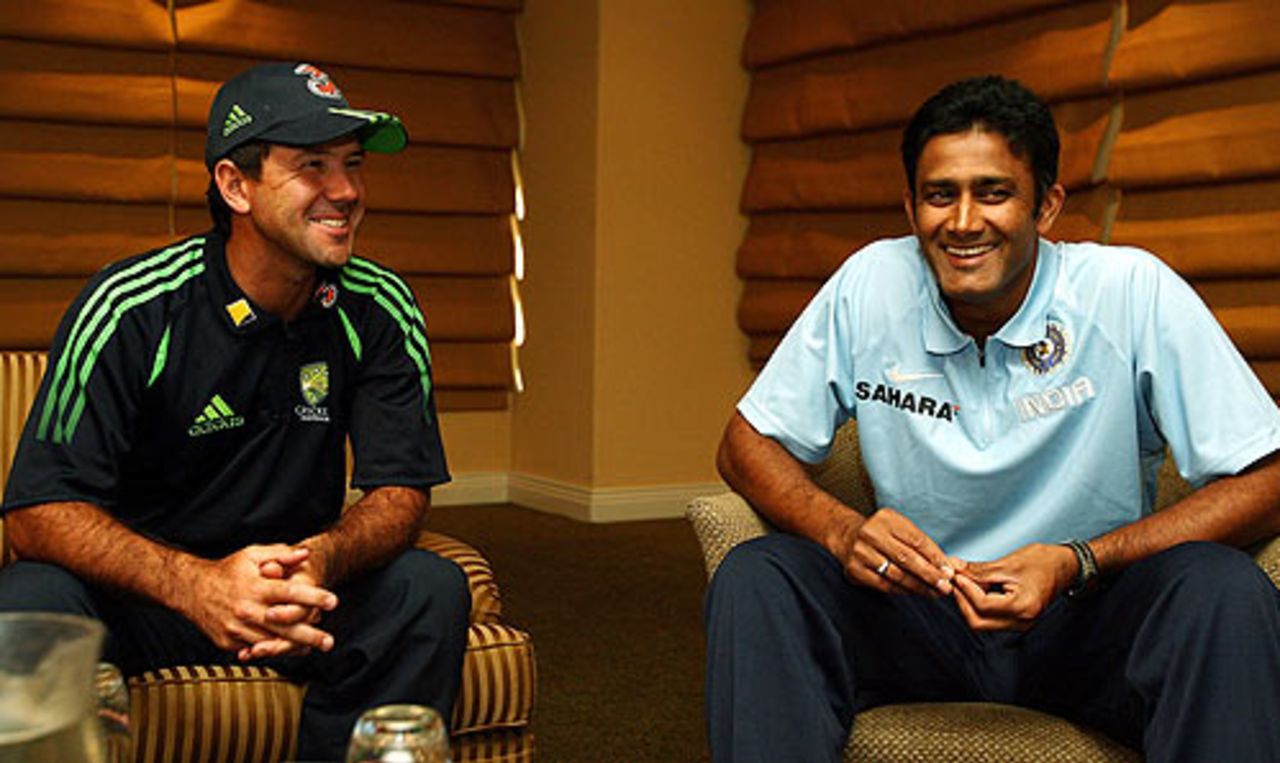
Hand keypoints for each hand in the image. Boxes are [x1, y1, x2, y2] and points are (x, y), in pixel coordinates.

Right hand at [174, 544, 337, 658]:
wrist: (192, 590)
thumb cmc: (227, 570)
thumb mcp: (251, 554)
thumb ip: (280, 554)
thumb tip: (305, 554)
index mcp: (255, 587)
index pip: (289, 593)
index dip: (313, 597)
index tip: (333, 601)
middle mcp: (246, 610)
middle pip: (284, 626)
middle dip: (310, 635)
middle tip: (329, 641)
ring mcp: (237, 629)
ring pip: (271, 643)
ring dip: (295, 647)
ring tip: (315, 648)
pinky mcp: (229, 643)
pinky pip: (255, 650)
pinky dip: (274, 651)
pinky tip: (292, 650)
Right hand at [831, 508, 960, 595]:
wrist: (846, 535)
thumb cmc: (881, 533)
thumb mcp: (898, 528)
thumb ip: (920, 544)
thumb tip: (946, 566)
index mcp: (886, 519)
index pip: (916, 540)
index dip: (935, 557)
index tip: (949, 571)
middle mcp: (871, 533)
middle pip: (907, 558)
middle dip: (930, 575)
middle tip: (946, 586)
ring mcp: (861, 552)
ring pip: (897, 574)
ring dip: (919, 586)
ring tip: (934, 593)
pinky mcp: (854, 569)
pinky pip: (884, 584)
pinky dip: (902, 590)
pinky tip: (914, 592)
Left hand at [951, 543, 1076, 630]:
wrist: (1066, 567)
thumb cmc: (1043, 561)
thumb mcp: (1008, 564)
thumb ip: (978, 570)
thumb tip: (952, 567)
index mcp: (1023, 607)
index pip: (982, 605)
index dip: (965, 589)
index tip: (954, 574)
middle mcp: (1022, 621)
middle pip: (978, 621)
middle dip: (962, 600)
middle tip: (954, 580)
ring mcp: (1020, 624)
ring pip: (982, 622)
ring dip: (968, 603)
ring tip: (964, 581)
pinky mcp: (1016, 621)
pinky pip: (990, 619)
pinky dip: (978, 605)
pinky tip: (975, 588)